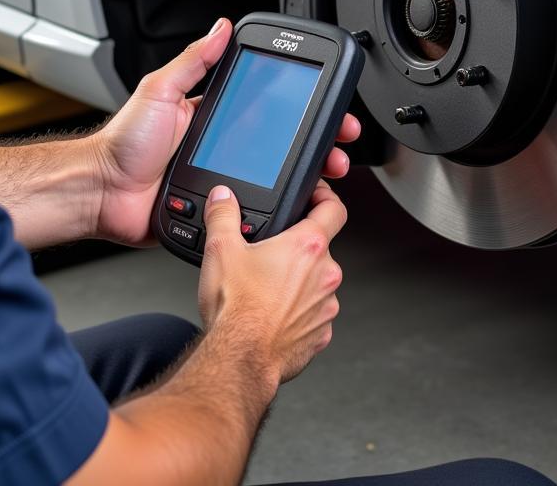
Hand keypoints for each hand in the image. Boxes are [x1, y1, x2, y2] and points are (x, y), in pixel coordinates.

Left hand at [86, 17, 361, 245]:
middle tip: (338, 140)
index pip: (264, 106)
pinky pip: (253, 210)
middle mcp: (221, 148)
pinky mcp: (217, 212)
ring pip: (275, 179)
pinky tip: (301, 201)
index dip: (296, 105)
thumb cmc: (123, 143)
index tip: (322, 100)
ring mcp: (222, 180)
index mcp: (211, 116)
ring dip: (307, 175)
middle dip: (315, 141)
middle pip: (280, 144)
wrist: (101, 193)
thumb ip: (192, 61)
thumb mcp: (159, 90)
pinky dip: (280, 208)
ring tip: (328, 170)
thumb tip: (220, 27)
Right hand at [198, 180, 346, 387]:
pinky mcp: (321, 334)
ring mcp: (326, 307)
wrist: (240, 359)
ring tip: (268, 289)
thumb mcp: (221, 250)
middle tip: (271, 254)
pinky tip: (273, 315)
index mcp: (307, 247)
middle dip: (298, 249)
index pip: (334, 209)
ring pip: (317, 284)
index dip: (326, 197)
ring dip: (299, 282)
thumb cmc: (237, 309)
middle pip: (320, 249)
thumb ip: (223, 215)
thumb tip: (223, 197)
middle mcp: (325, 275)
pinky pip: (314, 315)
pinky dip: (298, 312)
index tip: (316, 197)